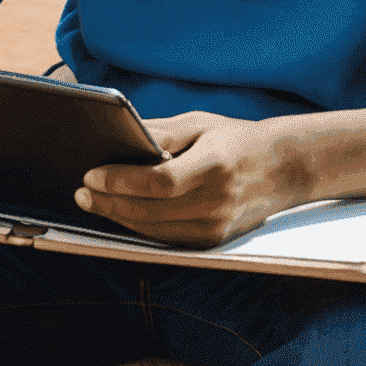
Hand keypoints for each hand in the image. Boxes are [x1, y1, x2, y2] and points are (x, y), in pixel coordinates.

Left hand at [75, 111, 303, 247]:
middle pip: (150, 212)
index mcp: (215, 165)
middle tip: (82, 191)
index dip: (121, 181)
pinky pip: (166, 239)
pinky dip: (140, 228)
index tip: (91, 174)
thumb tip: (121, 137)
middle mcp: (217, 201)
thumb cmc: (236, 138)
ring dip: (118, 218)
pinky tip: (121, 213)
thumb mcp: (201, 124)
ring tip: (94, 202)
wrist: (284, 167)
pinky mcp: (213, 242)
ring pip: (153, 231)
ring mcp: (216, 227)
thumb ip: (162, 133)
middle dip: (109, 202)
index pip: (159, 182)